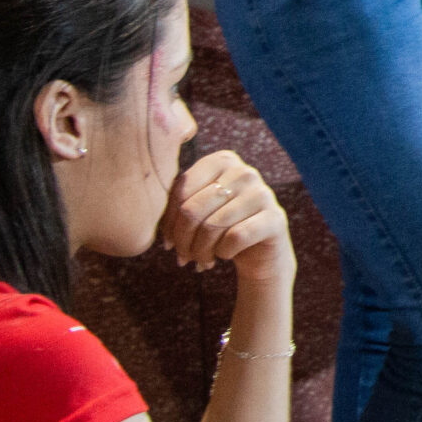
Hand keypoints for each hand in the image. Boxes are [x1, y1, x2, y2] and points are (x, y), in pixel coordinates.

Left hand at [164, 150, 292, 283]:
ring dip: (200, 252)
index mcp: (222, 161)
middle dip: (182, 241)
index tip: (168, 241)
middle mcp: (245, 172)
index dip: (168, 222)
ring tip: (200, 260)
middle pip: (193, 210)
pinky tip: (224, 255)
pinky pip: (235, 238)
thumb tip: (146, 210)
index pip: (180, 190)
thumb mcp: (197, 209)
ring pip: (212, 226)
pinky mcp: (276, 218)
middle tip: (182, 256)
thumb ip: (177, 200)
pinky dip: (223, 253)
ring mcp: (263, 193)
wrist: (258, 251)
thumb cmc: (218, 228)